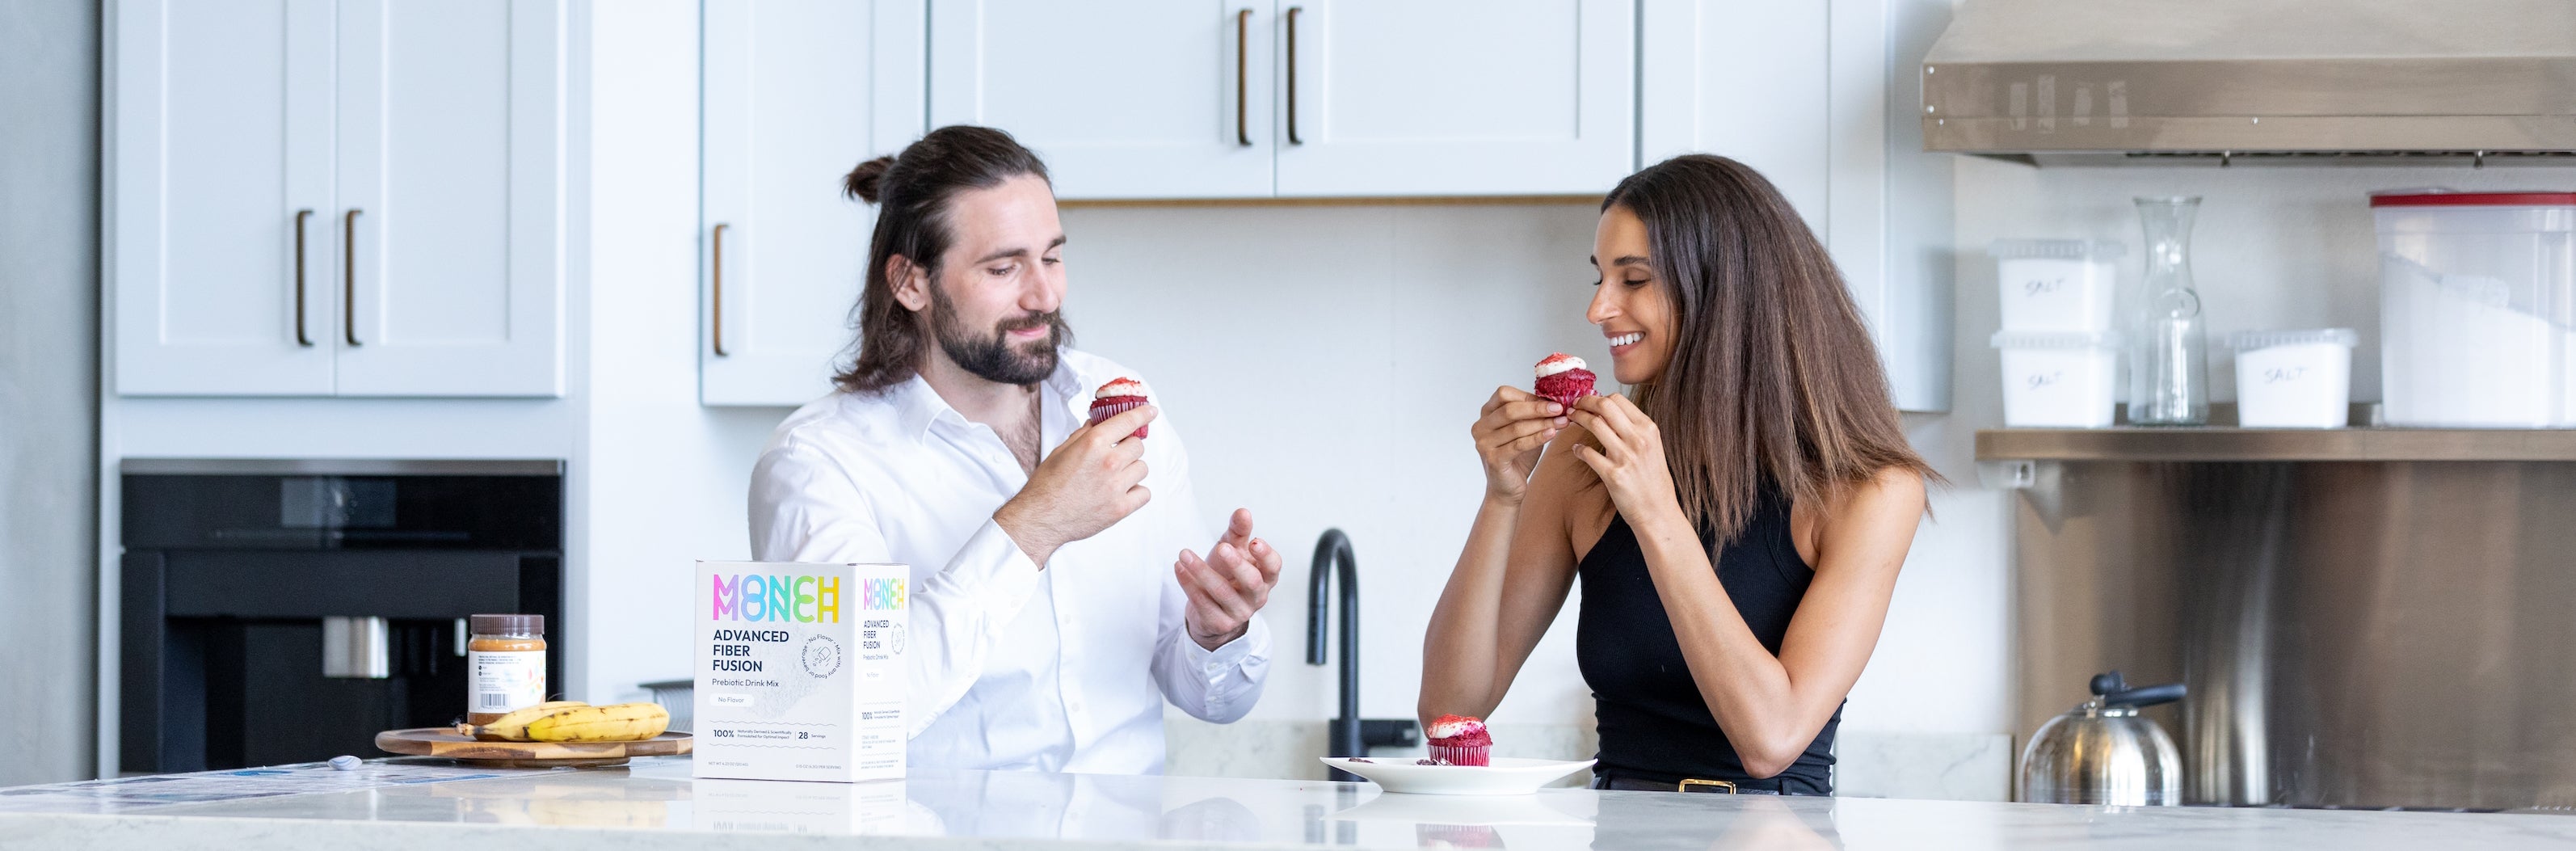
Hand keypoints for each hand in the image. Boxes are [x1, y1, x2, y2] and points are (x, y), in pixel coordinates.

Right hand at [994, 404, 1156, 564]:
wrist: (1040, 519)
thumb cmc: (1047, 486)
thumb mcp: (1061, 451)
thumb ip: (1084, 434)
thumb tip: (1097, 424)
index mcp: (1093, 444)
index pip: (1127, 421)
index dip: (1142, 414)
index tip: (1150, 412)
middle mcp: (1108, 462)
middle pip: (1138, 445)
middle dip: (1128, 447)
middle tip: (1116, 456)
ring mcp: (1116, 486)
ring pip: (1142, 468)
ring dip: (1132, 470)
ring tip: (1114, 477)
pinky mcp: (1120, 508)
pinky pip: (1144, 493)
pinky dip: (1136, 492)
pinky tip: (1121, 492)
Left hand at [1176, 508, 1283, 649]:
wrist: (1211, 607)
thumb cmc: (1227, 573)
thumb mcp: (1233, 548)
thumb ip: (1238, 531)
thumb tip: (1243, 512)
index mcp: (1265, 576)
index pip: (1273, 566)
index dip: (1266, 555)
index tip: (1253, 542)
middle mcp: (1257, 596)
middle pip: (1252, 582)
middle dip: (1236, 564)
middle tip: (1222, 548)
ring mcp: (1239, 612)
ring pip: (1222, 593)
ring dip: (1202, 571)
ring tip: (1184, 554)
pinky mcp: (1220, 623)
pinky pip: (1203, 604)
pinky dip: (1188, 584)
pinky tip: (1179, 569)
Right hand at [1472, 386, 1568, 503]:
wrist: (1507, 488)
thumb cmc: (1517, 457)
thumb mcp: (1524, 430)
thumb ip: (1532, 415)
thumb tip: (1555, 400)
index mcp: (1486, 414)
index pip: (1504, 394)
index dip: (1528, 396)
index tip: (1551, 400)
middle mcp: (1481, 427)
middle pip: (1510, 410)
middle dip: (1538, 408)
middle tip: (1559, 409)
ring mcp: (1484, 443)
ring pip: (1516, 427)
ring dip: (1542, 423)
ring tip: (1562, 422)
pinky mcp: (1493, 459)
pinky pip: (1519, 445)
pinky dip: (1537, 438)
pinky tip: (1552, 434)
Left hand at [1566, 394, 1683, 527]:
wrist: (1658, 510)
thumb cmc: (1653, 479)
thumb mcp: (1652, 446)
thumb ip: (1634, 429)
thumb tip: (1609, 411)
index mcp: (1648, 429)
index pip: (1618, 400)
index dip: (1597, 397)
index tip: (1586, 401)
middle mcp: (1639, 439)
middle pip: (1604, 406)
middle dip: (1584, 402)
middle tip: (1574, 406)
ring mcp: (1626, 456)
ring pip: (1594, 424)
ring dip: (1577, 419)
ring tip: (1571, 421)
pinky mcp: (1613, 475)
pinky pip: (1588, 453)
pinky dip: (1578, 449)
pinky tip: (1577, 450)